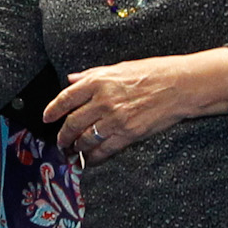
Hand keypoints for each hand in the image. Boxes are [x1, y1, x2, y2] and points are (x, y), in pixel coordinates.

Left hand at [40, 49, 227, 160]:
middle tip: (60, 142)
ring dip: (75, 149)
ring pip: (85, 139)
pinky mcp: (128, 134)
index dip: (52, 110)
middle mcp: (103, 101)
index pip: (65, 98)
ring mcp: (115, 119)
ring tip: (72, 153)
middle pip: (72, 123)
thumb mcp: (119, 67)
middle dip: (63, 136)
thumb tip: (71, 80)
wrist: (181, 85)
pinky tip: (89, 160)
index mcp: (98, 81)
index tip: (46, 118)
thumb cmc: (153, 72)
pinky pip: (104, 150)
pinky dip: (93, 158)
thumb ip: (92, 75)